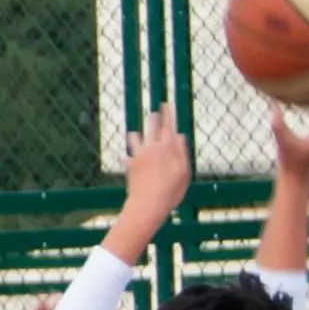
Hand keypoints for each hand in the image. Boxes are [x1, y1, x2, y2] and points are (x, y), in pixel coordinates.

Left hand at [123, 103, 191, 226]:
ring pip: (137, 136)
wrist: (147, 205)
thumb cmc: (170, 193)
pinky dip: (127, 155)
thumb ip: (182, 153)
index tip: (167, 104)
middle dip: (154, 118)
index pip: (168, 125)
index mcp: (168, 147)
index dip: (168, 113)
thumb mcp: (183, 174)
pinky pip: (127, 156)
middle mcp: (152, 147)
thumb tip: (180, 135)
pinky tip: (125, 157)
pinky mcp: (131, 165)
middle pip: (152, 126)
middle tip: (154, 113)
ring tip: (135, 133)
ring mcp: (140, 155)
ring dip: (138, 133)